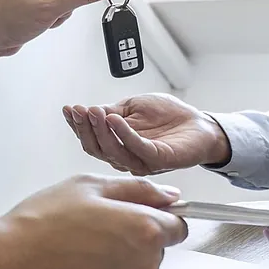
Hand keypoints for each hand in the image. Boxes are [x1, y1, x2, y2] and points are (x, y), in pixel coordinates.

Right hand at [0, 175, 187, 268]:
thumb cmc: (41, 225)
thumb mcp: (89, 186)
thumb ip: (138, 189)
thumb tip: (170, 196)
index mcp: (145, 229)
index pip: (179, 227)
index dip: (159, 218)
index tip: (139, 217)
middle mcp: (145, 265)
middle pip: (156, 250)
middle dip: (135, 239)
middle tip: (96, 230)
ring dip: (120, 262)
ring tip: (80, 252)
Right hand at [63, 93, 230, 174]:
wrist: (199, 125)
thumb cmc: (169, 117)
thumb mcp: (134, 107)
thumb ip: (112, 110)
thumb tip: (88, 110)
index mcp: (119, 145)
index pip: (92, 139)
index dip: (78, 125)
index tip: (69, 109)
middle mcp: (127, 157)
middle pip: (97, 149)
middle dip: (85, 128)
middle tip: (80, 110)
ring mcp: (141, 161)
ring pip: (113, 151)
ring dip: (101, 131)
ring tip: (95, 112)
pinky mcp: (158, 160)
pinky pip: (137, 148)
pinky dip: (123, 134)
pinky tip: (115, 120)